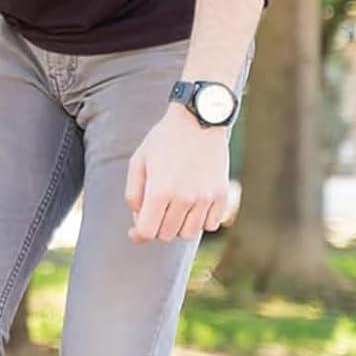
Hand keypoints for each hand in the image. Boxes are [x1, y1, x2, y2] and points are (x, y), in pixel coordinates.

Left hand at [125, 105, 230, 242]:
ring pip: (190, 234)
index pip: (147, 232)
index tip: (136, 228)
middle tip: (156, 209)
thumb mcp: (138, 162)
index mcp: (160, 191)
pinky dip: (201, 221)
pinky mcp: (221, 194)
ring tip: (174, 208)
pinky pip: (211, 224)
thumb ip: (133, 195)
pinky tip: (193, 206)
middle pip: (167, 235)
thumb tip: (138, 223)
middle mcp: (184, 198)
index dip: (138, 233)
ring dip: (179, 226)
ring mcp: (206, 197)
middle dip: (157, 226)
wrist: (199, 119)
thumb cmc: (163, 141)